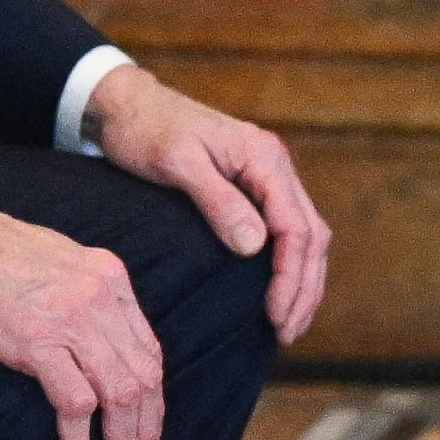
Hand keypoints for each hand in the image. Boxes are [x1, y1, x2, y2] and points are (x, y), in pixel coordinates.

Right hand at [0, 193, 167, 439]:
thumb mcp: (55, 261)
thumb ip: (83, 294)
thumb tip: (93, 339)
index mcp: (109, 276)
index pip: (149, 350)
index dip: (152, 399)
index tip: (144, 429)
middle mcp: (101, 296)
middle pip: (144, 378)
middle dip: (145, 431)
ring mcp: (71, 318)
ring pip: (120, 396)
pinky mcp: (36, 341)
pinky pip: (75, 405)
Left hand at [83, 62, 330, 341]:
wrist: (128, 106)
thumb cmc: (147, 131)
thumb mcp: (177, 164)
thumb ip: (218, 202)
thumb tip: (257, 246)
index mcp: (264, 157)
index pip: (296, 227)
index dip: (291, 277)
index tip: (276, 317)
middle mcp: (276, 166)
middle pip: (311, 235)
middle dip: (304, 288)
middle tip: (287, 333)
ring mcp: (268, 177)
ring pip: (306, 236)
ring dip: (303, 282)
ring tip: (289, 325)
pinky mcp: (255, 188)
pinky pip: (286, 231)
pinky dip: (290, 266)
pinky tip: (279, 293)